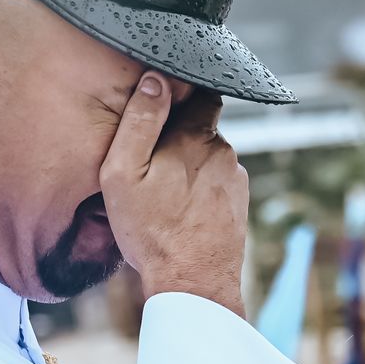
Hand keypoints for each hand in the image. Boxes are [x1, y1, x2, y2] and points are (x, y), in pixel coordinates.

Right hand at [100, 74, 248, 314]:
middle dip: (178, 135)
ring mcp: (236, 179)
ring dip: (188, 165)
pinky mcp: (239, 203)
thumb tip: (155, 79)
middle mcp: (225, 152)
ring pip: (208, 157)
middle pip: (201, 127)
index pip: (199, 92)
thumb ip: (140, 121)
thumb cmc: (152, 231)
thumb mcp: (124, 173)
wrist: (193, 284)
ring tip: (163, 193)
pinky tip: (181, 210)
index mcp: (198, 136)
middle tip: (150, 163)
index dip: (180, 93)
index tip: (161, 107)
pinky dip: (200, 190)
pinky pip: (216, 183)